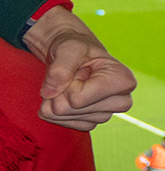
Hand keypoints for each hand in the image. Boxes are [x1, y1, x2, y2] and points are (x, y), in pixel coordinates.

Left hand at [24, 6, 134, 129]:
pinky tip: (62, 95)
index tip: (80, 69)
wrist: (72, 56)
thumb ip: (60, 68)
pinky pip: (61, 122)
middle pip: (69, 109)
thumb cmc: (75, 49)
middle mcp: (120, 102)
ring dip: (55, 99)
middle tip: (72, 76)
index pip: (78, 99)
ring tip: (69, 84)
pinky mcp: (90, 122)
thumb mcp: (68, 48)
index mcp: (123, 81)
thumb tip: (48, 94)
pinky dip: (53, 109)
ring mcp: (104, 115)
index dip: (69, 82)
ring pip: (63, 117)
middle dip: (60, 91)